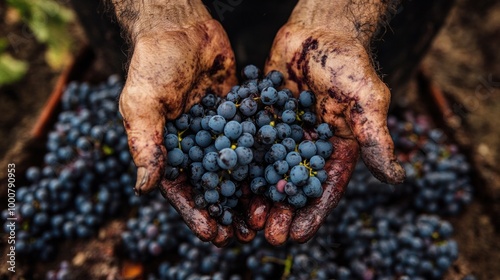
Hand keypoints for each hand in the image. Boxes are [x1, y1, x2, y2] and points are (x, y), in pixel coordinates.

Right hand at [117, 11, 250, 244]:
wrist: (181, 27)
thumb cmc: (153, 64)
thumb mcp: (143, 104)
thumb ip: (146, 144)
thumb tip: (144, 188)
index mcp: (168, 150)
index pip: (182, 189)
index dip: (197, 213)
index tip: (214, 234)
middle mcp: (196, 145)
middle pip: (213, 185)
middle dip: (229, 210)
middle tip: (246, 234)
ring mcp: (220, 131)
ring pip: (237, 168)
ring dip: (250, 191)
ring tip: (268, 214)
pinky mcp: (239, 114)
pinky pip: (253, 139)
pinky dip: (265, 158)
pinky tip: (282, 175)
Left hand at [247, 21, 404, 244]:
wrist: (318, 32)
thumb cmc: (348, 64)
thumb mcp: (366, 101)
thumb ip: (376, 137)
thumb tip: (396, 177)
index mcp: (335, 151)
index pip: (324, 189)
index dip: (312, 214)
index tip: (297, 236)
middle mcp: (307, 149)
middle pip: (292, 187)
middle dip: (280, 212)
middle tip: (264, 235)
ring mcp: (282, 136)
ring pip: (267, 171)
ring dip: (257, 195)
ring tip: (243, 216)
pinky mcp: (261, 120)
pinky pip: (248, 145)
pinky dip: (238, 163)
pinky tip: (225, 179)